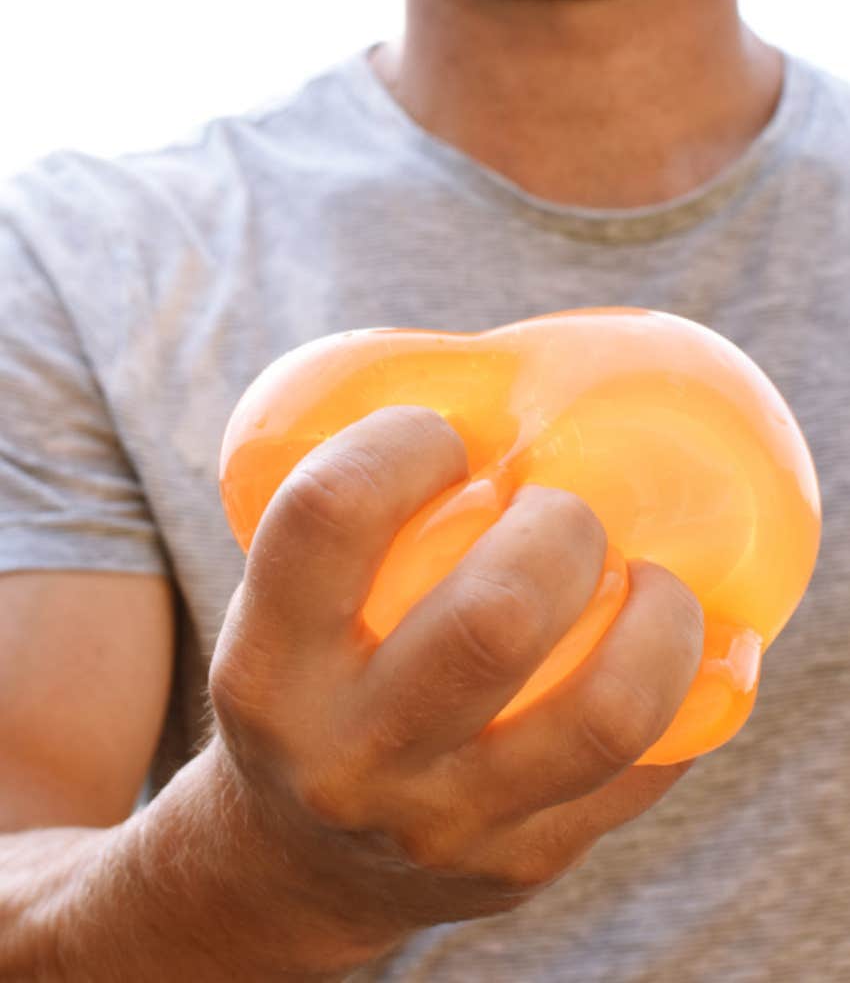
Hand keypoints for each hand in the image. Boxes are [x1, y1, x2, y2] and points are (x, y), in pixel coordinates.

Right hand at [209, 406, 702, 962]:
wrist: (299, 866)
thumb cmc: (308, 697)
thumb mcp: (277, 619)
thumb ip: (348, 534)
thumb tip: (488, 404)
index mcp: (269, 671)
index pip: (332, 516)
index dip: (405, 442)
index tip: (451, 438)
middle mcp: (352, 759)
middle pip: (496, 617)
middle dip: (561, 527)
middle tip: (564, 510)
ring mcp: (447, 826)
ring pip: (604, 712)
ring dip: (661, 618)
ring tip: (653, 580)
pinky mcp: (526, 865)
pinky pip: (649, 767)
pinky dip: (694, 691)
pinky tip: (691, 650)